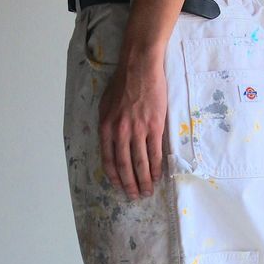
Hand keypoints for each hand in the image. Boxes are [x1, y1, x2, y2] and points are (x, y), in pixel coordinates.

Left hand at [98, 56, 166, 198]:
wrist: (140, 67)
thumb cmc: (123, 83)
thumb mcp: (106, 105)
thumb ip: (108, 125)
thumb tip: (110, 142)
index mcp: (106, 128)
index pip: (108, 159)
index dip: (114, 176)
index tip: (119, 187)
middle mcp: (120, 132)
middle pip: (124, 166)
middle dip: (129, 184)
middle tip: (135, 196)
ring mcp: (137, 130)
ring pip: (140, 163)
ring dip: (144, 180)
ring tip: (147, 191)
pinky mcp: (154, 127)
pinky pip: (154, 153)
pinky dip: (156, 167)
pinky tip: (157, 176)